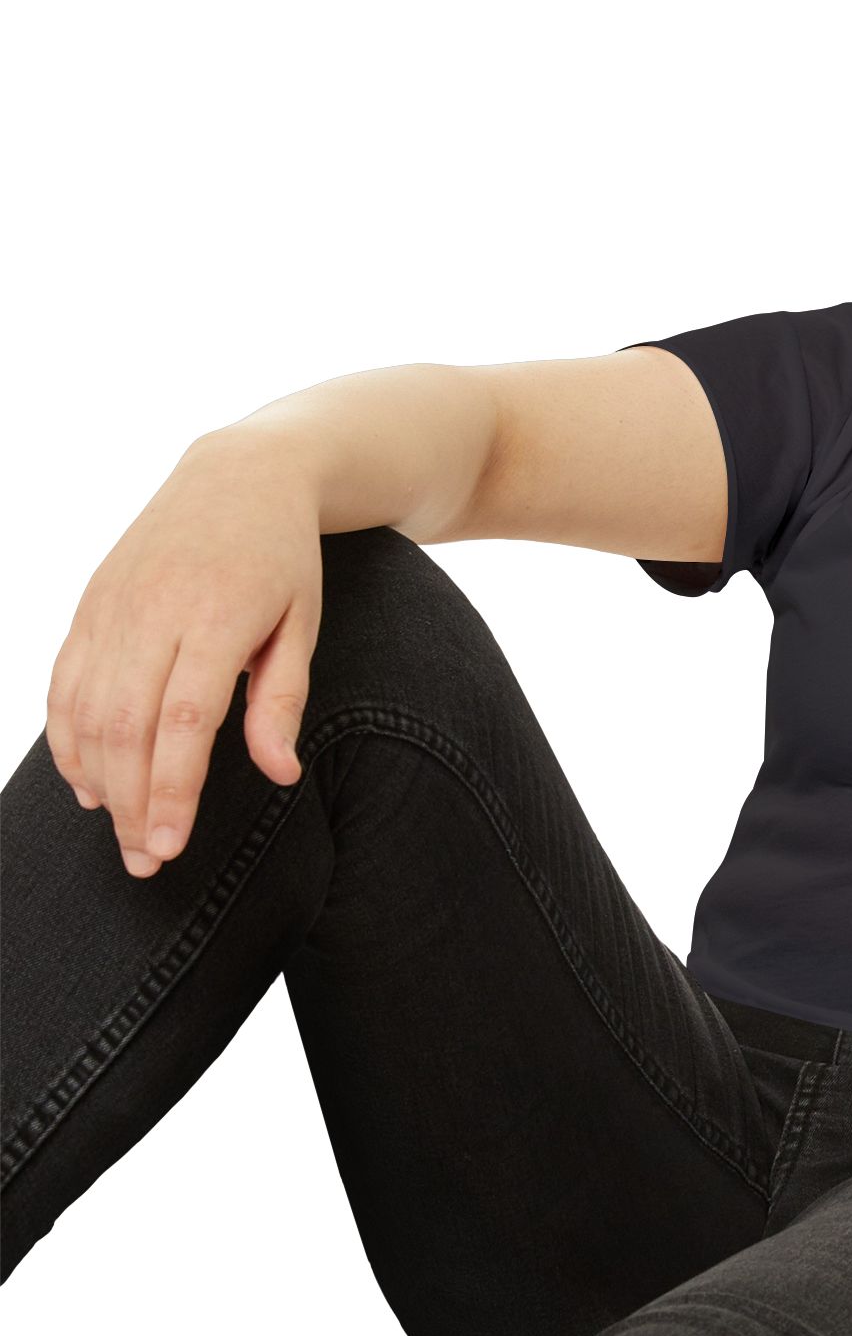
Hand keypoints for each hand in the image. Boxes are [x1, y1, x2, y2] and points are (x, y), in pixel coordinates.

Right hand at [46, 432, 324, 877]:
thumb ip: (283, 700)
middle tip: (145, 861)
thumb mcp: (303, 623)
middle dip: (130, 802)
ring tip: (119, 832)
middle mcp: (153, 610)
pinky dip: (67, 736)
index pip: (183, 722)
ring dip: (96, 779)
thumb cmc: (283, 559)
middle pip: (126, 725)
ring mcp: (112, 606)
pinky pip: (64, 682)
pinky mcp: (89, 605)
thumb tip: (280, 775)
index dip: (170, 790)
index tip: (170, 846)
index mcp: (217, 615)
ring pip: (85, 709)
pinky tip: (86, 782)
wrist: (238, 475)